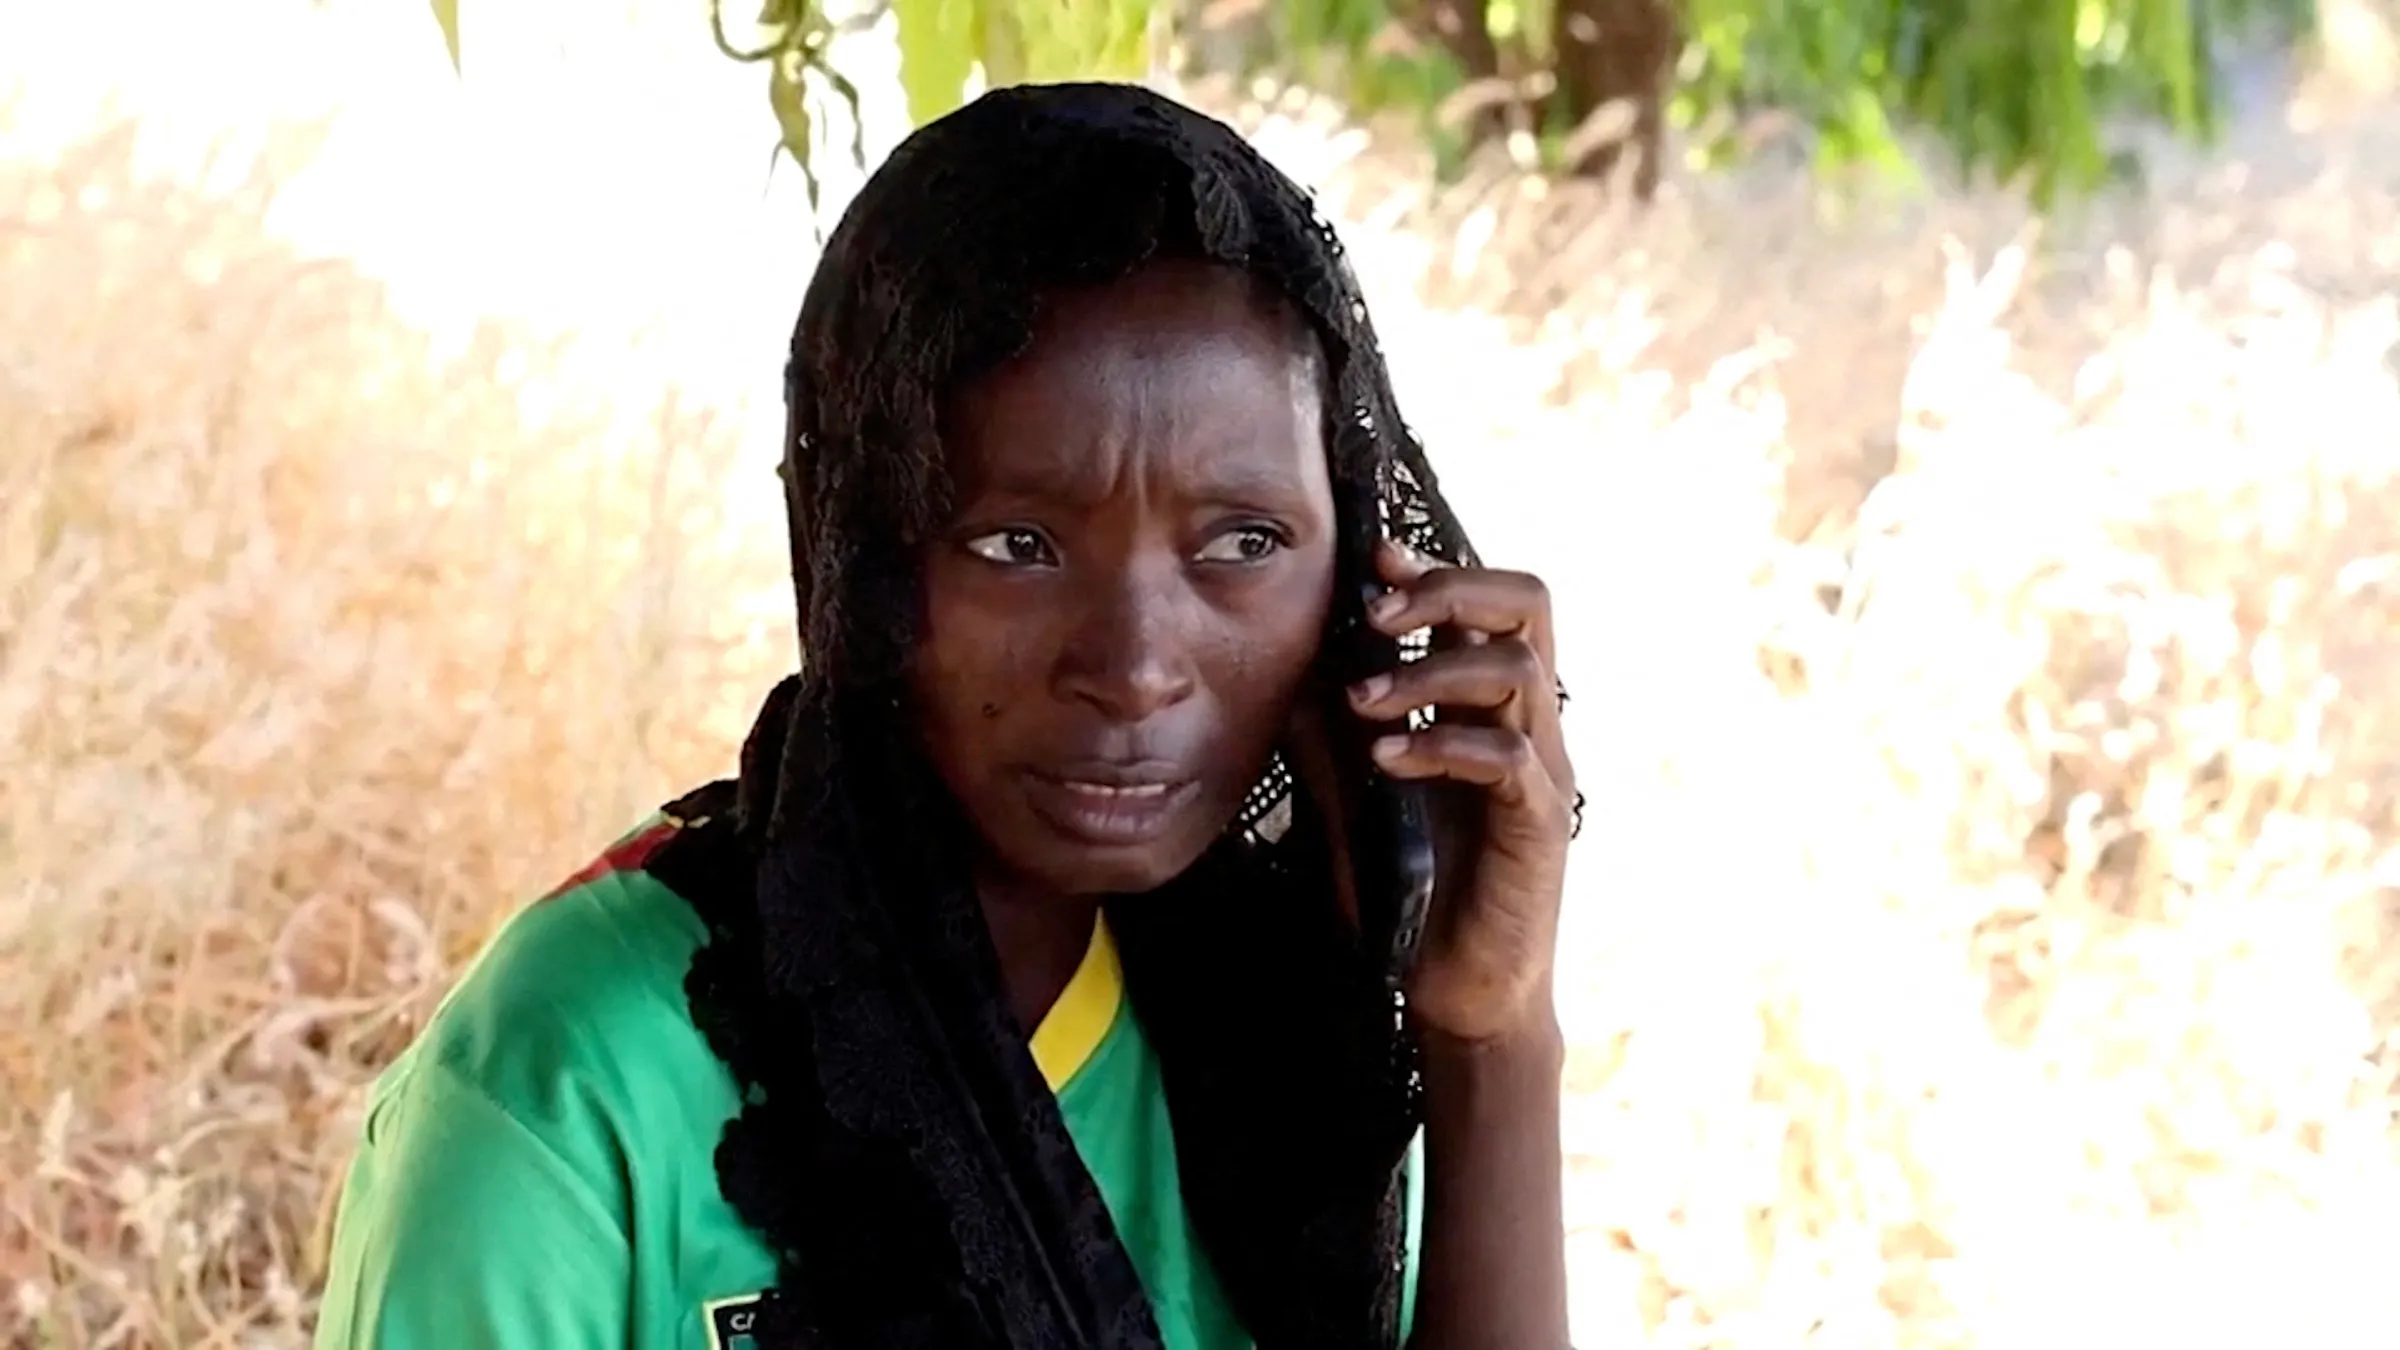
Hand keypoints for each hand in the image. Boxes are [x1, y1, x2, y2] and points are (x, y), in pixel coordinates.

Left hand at [1345, 539, 1575, 1045]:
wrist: (1455, 992)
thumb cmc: (1411, 894)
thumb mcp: (1351, 802)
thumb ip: (1329, 741)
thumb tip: (1283, 676)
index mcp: (1488, 708)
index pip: (1490, 603)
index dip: (1435, 569)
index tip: (1373, 558)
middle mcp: (1527, 725)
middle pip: (1529, 605)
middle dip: (1449, 587)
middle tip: (1377, 613)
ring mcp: (1541, 773)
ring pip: (1516, 669)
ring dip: (1430, 671)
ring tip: (1363, 699)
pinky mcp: (1538, 826)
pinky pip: (1509, 756)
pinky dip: (1442, 745)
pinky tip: (1386, 762)